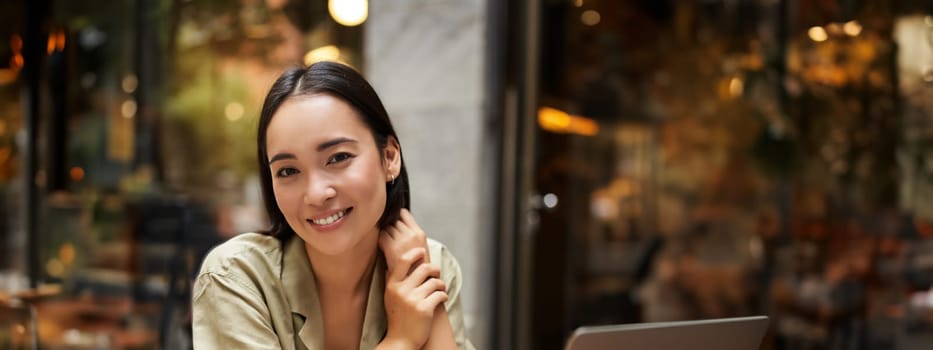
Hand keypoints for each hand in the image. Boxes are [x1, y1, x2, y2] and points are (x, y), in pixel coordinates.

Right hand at [379, 209, 446, 348]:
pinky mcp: (424, 309)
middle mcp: (401, 290)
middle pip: (424, 268)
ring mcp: (413, 300)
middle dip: (434, 269)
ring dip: (441, 285)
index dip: (415, 253)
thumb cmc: (397, 318)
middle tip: (436, 274)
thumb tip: (391, 263)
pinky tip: (442, 299)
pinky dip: (444, 296)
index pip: (404, 260)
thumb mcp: (389, 297)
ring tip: (440, 290)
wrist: (400, 342)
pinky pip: (440, 294)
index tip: (422, 251)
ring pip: (435, 282)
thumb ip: (390, 280)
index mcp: (392, 285)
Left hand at [381, 209, 430, 267]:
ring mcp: (402, 240)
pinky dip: (381, 240)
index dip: (397, 217)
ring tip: (388, 244)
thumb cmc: (418, 268)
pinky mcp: (392, 247)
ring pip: (387, 227)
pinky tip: (384, 248)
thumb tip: (398, 225)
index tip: (394, 222)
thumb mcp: (421, 247)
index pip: (404, 214)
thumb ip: (411, 235)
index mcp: (419, 233)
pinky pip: (382, 236)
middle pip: (394, 220)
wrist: (418, 283)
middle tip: (390, 237)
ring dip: (385, 233)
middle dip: (391, 226)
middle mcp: (411, 234)